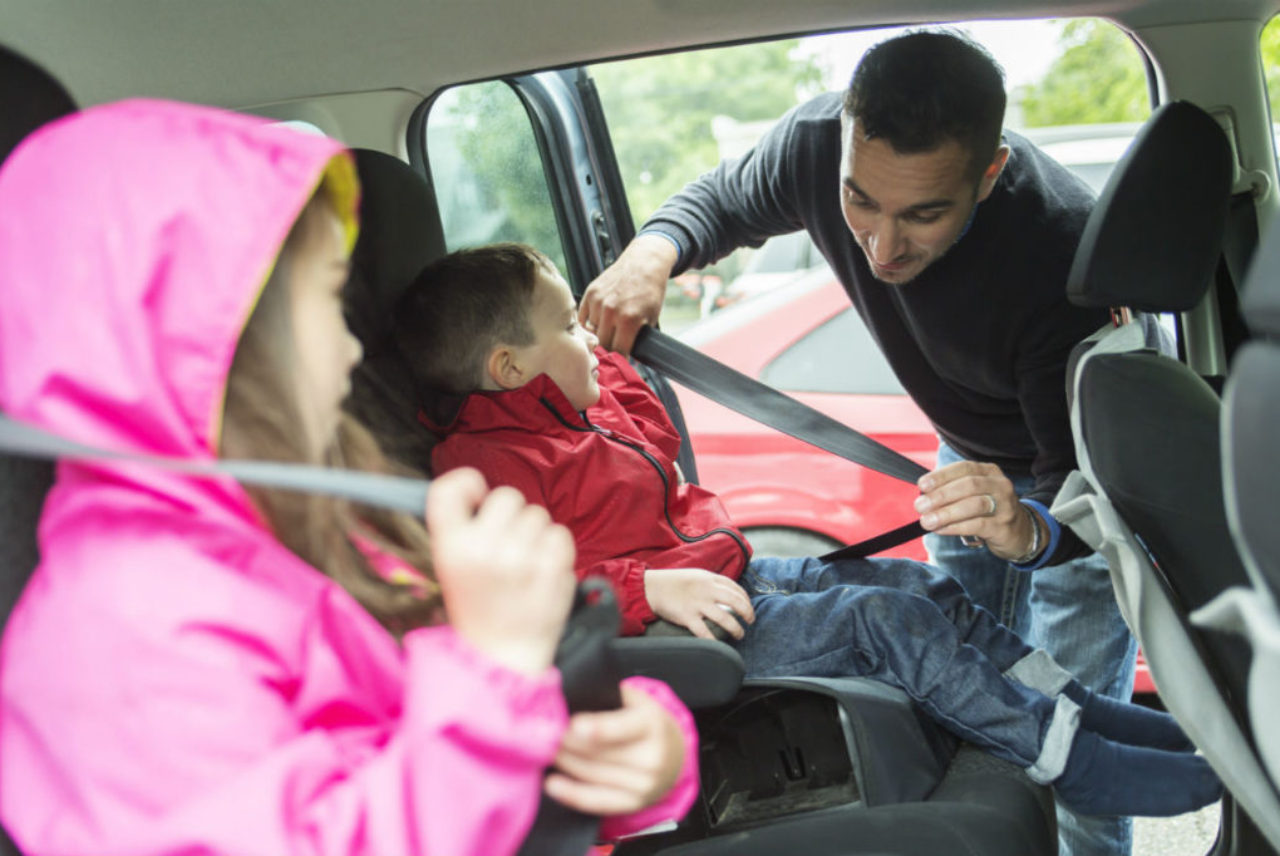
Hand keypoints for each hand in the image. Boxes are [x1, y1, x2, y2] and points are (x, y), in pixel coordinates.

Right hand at [426, 468, 576, 674]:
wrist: (501, 656)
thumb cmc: (478, 607)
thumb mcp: (450, 567)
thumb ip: (462, 528)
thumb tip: (483, 490)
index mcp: (450, 546)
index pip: (450, 488)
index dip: (467, 482)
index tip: (478, 498)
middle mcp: (483, 548)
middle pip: (507, 495)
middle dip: (511, 515)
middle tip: (506, 544)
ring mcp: (520, 558)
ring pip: (538, 514)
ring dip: (535, 533)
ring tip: (524, 563)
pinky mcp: (552, 568)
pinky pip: (560, 534)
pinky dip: (556, 548)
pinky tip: (542, 570)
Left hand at [544, 683, 685, 815]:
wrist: (674, 755)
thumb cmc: (645, 721)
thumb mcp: (635, 700)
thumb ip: (608, 695)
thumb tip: (571, 693)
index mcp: (651, 723)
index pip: (622, 726)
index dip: (597, 728)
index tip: (573, 724)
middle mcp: (652, 757)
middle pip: (599, 752)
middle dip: (566, 742)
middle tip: (542, 733)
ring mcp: (644, 784)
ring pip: (592, 773)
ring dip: (563, 762)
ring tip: (544, 750)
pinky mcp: (634, 804)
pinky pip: (596, 800)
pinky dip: (571, 794)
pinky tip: (552, 784)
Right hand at [578, 234, 677, 353]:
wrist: (644, 263)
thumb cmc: (650, 291)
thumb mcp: (651, 318)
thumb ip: (637, 338)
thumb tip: (627, 357)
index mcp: (629, 320)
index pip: (617, 352)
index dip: (620, 359)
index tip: (621, 361)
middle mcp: (611, 311)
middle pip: (602, 344)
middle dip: (609, 348)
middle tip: (614, 346)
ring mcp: (598, 301)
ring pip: (592, 331)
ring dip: (599, 333)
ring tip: (609, 328)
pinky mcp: (590, 293)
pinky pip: (583, 318)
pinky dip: (589, 322)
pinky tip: (599, 320)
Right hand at [643, 568, 754, 639]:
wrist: (651, 587)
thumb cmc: (673, 582)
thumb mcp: (695, 575)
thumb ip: (711, 583)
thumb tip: (727, 593)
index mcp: (709, 578)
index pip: (735, 588)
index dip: (746, 599)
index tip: (748, 607)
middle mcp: (706, 590)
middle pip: (736, 602)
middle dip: (748, 613)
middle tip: (750, 621)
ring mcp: (697, 604)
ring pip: (725, 618)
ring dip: (736, 629)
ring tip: (739, 634)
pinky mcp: (687, 617)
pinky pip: (705, 632)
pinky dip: (714, 640)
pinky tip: (720, 644)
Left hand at [915, 461, 1043, 561]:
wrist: (1020, 531)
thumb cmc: (988, 510)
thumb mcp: (974, 493)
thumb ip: (952, 491)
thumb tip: (923, 496)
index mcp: (989, 472)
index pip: (964, 468)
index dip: (941, 476)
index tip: (921, 485)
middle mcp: (1000, 485)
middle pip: (969, 485)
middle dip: (941, 495)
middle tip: (920, 506)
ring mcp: (1005, 506)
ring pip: (974, 505)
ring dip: (946, 513)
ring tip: (927, 521)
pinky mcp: (1004, 526)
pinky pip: (978, 525)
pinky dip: (956, 527)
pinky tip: (941, 529)